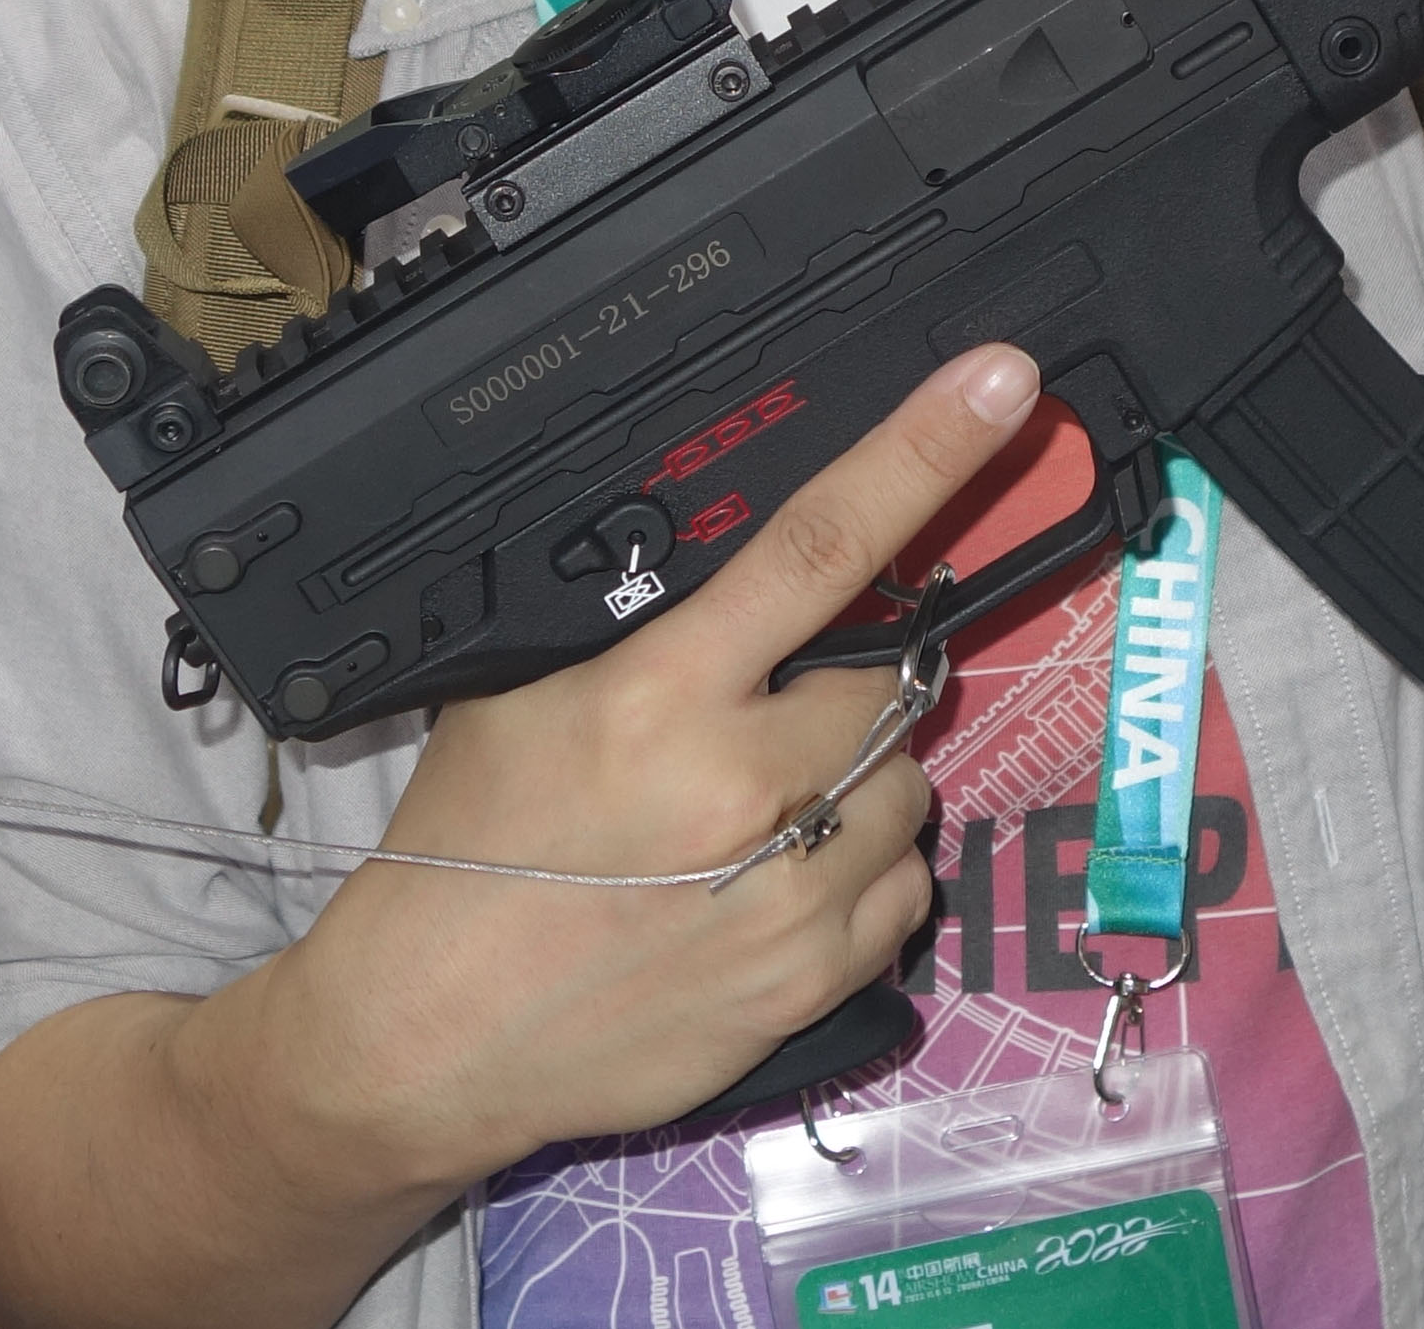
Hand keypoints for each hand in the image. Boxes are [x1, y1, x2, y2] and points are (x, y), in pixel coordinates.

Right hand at [241, 343, 1042, 1189]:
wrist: (424, 1040)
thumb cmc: (462, 859)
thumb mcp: (516, 704)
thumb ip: (634, 637)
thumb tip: (726, 582)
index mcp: (662, 694)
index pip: (818, 547)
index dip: (921, 455)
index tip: (998, 384)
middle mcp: (746, 785)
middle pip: (885, 684)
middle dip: (846, 690)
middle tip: (769, 722)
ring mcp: (792, 893)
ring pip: (907, 787)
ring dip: (859, 786)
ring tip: (765, 817)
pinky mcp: (814, 980)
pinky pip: (906, 891)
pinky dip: (865, 879)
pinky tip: (782, 888)